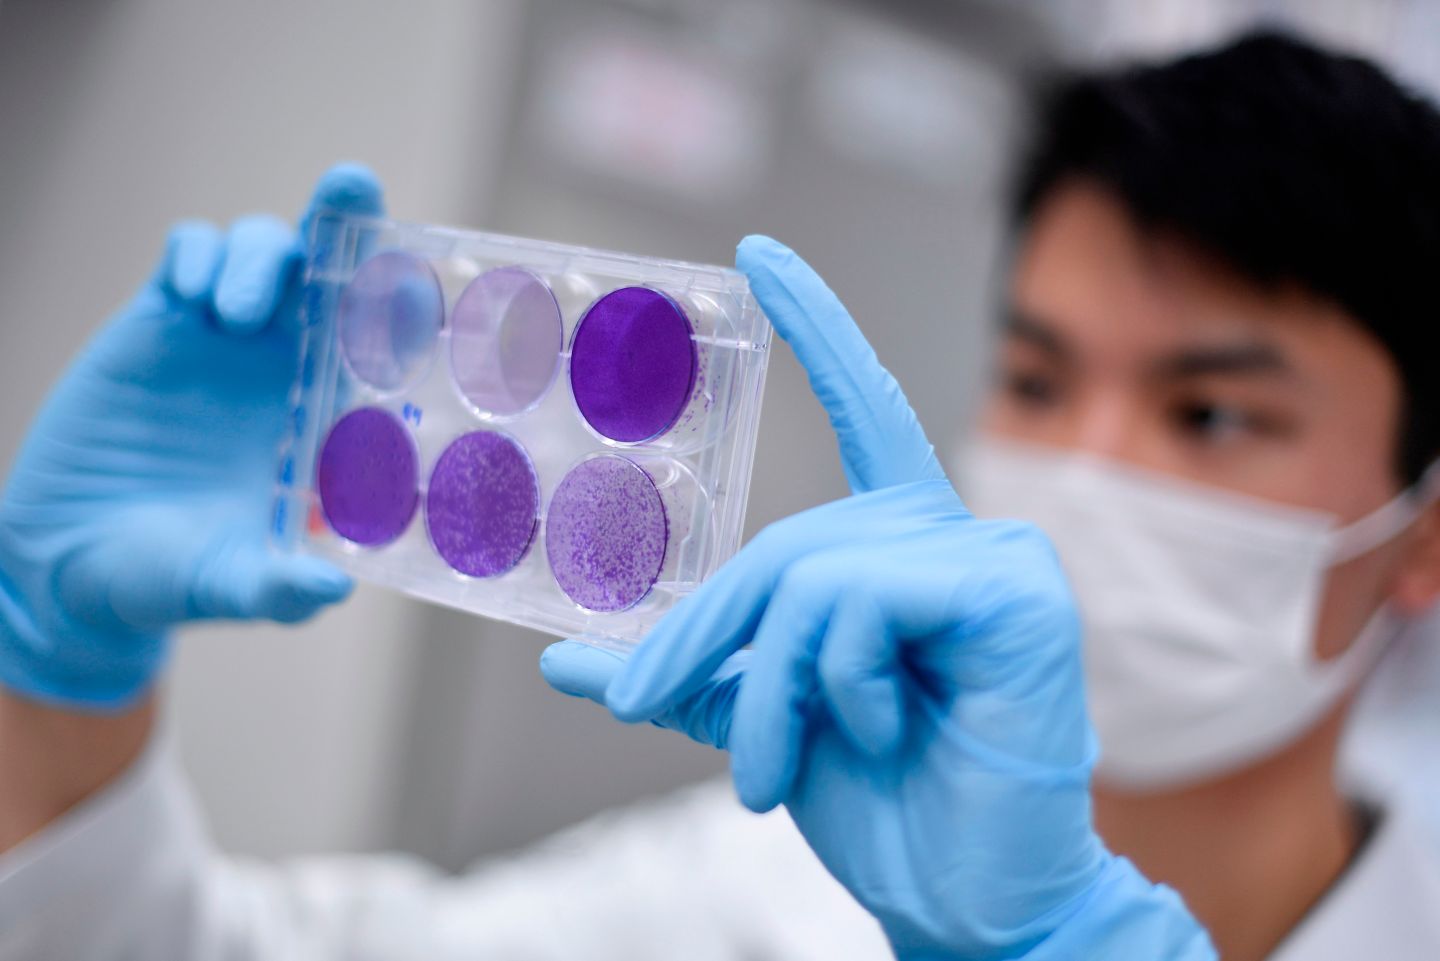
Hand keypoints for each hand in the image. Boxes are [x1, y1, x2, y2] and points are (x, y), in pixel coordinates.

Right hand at [0, 165, 383, 709]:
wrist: (74, 567)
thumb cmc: (174, 579)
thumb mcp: (229, 586)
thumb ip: (279, 589)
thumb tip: (330, 590)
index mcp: (327, 418)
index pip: (382, 346)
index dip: (405, 300)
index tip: (433, 265)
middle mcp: (288, 369)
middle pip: (332, 272)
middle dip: (346, 218)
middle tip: (352, 186)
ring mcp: (225, 342)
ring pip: (267, 253)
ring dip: (261, 258)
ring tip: (233, 317)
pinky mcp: (160, 325)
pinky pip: (191, 254)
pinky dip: (200, 256)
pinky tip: (191, 298)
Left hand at [543, 237, 1214, 958]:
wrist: (962, 895)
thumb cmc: (883, 802)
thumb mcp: (761, 719)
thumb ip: (685, 672)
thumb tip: (568, 659)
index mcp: (902, 548)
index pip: (860, 410)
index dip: (817, 328)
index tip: (760, 258)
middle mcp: (951, 535)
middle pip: (784, 544)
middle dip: (705, 638)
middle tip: (652, 707)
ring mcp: (992, 557)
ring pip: (809, 575)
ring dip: (763, 686)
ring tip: (767, 771)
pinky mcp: (1014, 592)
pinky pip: (861, 600)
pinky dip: (834, 678)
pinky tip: (880, 727)